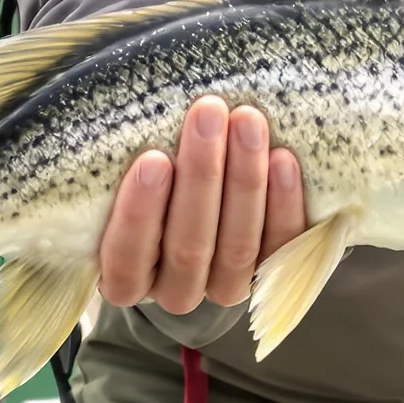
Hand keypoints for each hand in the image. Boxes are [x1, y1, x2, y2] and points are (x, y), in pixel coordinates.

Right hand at [98, 99, 307, 312]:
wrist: (208, 191)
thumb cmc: (153, 174)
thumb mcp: (123, 175)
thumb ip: (120, 160)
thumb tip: (126, 113)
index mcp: (122, 277)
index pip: (125, 258)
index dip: (139, 214)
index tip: (153, 160)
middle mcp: (174, 289)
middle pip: (188, 246)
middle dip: (201, 175)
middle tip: (208, 113)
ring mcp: (225, 285)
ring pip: (237, 245)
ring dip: (245, 179)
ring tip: (247, 121)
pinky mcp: (271, 271)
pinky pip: (281, 246)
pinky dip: (283, 203)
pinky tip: (282, 159)